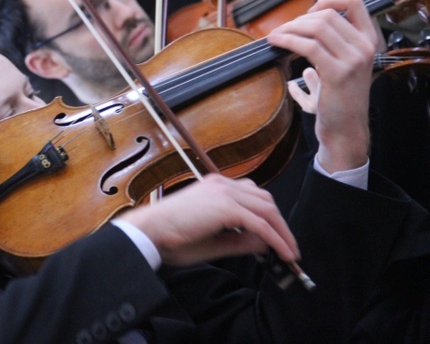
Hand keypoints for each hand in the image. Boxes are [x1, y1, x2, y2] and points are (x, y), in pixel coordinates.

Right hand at [121, 175, 298, 265]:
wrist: (149, 231)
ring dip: (282, 231)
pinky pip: (260, 224)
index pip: (252, 197)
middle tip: (288, 247)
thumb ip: (239, 239)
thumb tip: (265, 243)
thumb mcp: (211, 240)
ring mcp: (224, 193)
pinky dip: (276, 239)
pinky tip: (282, 254)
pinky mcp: (226, 207)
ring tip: (289, 252)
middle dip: (281, 224)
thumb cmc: (169, 236)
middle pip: (265, 201)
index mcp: (215, 187)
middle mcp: (222, 184)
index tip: (278, 238)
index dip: (269, 218)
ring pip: (267, 209)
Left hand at [268, 0, 375, 172]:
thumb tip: (299, 30)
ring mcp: (354, 59)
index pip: (354, 1)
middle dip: (298, 19)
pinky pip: (308, 46)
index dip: (327, 0)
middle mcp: (366, 46)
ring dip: (290, 28)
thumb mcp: (340, 66)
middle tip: (282, 30)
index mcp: (368, 40)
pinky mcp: (338, 73)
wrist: (345, 130)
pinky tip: (275, 43)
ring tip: (275, 36)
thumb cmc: (338, 99)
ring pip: (317, 27)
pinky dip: (287, 40)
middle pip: (327, 14)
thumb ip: (327, 46)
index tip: (307, 13)